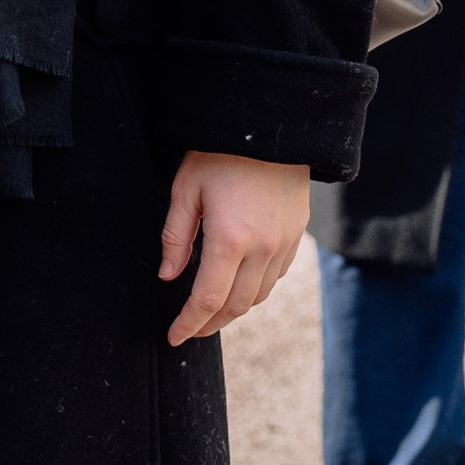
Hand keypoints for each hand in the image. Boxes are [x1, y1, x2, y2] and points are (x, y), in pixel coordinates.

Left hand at [159, 153, 308, 344]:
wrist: (273, 127)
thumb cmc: (221, 154)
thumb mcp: (186, 189)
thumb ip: (176, 237)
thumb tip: (168, 276)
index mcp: (230, 239)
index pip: (208, 299)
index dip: (189, 323)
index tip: (174, 337)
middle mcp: (263, 248)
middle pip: (236, 305)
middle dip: (211, 323)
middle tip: (190, 330)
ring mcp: (284, 243)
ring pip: (259, 295)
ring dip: (234, 310)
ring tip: (212, 313)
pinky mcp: (297, 235)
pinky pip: (276, 276)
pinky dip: (255, 290)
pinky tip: (239, 286)